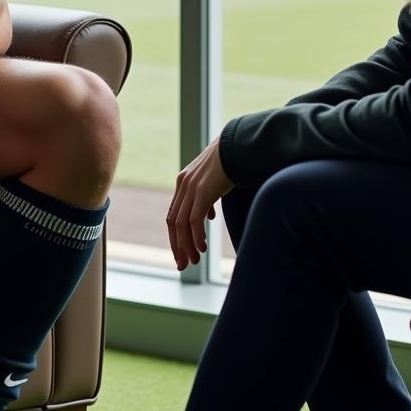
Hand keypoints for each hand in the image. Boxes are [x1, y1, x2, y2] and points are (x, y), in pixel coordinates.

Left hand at [167, 136, 232, 270]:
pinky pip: (194, 219)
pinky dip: (196, 236)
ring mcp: (191, 188)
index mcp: (183, 182)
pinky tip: (202, 248)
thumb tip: (208, 216)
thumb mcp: (213, 182)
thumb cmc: (229, 163)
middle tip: (183, 265)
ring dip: (187, 245)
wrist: (237, 145)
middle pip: (173, 222)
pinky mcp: (202, 190)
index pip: (173, 215)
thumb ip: (206, 198)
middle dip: (178, 246)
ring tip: (194, 261)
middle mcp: (183, 185)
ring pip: (182, 224)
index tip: (182, 253)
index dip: (176, 236)